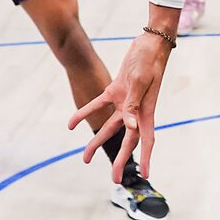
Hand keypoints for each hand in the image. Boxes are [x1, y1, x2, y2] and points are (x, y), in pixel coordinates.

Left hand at [71, 27, 170, 180]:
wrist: (149, 41)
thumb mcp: (139, 81)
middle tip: (114, 179)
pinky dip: (84, 114)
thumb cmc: (148, 59)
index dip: (146, 158)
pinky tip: (70, 124)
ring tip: (85, 158)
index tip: (145, 174)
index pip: (146, 139)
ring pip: (110, 127)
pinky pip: (98, 106)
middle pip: (128, 139)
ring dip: (97, 142)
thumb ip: (133, 104)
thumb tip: (130, 126)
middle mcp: (137, 110)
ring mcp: (126, 101)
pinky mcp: (117, 90)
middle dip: (120, 159)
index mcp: (146, 110)